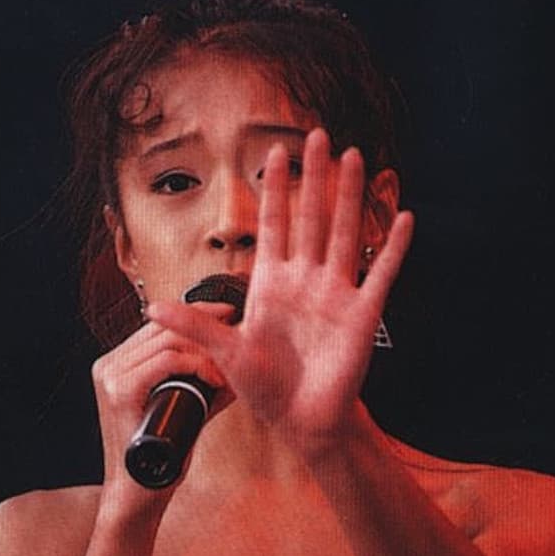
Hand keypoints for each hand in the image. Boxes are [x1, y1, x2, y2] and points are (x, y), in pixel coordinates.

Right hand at [89, 303, 232, 511]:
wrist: (137, 498)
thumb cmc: (160, 460)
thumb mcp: (185, 412)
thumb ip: (204, 389)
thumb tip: (238, 371)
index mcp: (117, 365)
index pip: (159, 325)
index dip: (196, 313)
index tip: (228, 315)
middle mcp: (109, 365)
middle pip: (163, 327)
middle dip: (205, 323)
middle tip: (237, 331)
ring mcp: (110, 377)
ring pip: (166, 341)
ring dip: (205, 349)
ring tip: (229, 367)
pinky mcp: (119, 393)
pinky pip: (163, 362)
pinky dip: (195, 366)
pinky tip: (215, 379)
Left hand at [148, 129, 412, 453]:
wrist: (302, 421)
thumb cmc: (266, 388)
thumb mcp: (224, 354)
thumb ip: (194, 326)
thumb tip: (150, 307)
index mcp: (271, 283)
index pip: (273, 224)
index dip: (274, 188)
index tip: (274, 151)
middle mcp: (305, 279)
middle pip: (311, 216)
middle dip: (313, 176)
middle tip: (318, 134)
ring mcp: (336, 293)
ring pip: (345, 233)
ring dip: (350, 195)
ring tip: (354, 156)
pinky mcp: (362, 314)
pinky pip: (381, 274)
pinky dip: (393, 247)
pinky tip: (403, 217)